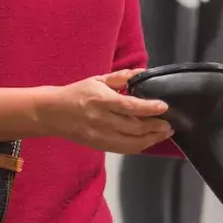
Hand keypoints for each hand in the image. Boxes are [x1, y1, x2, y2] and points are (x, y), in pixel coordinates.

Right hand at [38, 70, 173, 154]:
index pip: (129, 106)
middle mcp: (101, 120)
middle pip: (134, 127)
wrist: (53, 114)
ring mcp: (100, 135)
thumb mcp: (97, 80)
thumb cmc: (76, 94)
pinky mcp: (100, 146)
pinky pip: (124, 149)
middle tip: (169, 123)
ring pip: (132, 142)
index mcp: (101, 100)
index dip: (148, 108)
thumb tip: (142, 73)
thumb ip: (120, 77)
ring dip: (151, 139)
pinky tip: (149, 141)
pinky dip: (139, 146)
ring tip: (164, 133)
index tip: (164, 107)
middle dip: (155, 127)